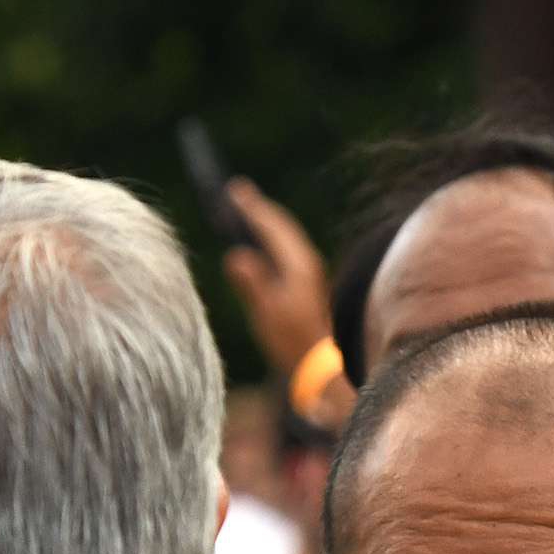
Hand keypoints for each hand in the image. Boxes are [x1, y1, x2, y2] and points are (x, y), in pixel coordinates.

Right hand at [219, 176, 330, 379]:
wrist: (318, 364)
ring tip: (245, 210)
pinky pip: (285, 248)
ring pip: (285, 236)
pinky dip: (271, 238)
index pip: (272, 226)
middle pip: (281, 226)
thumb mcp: (266, 312)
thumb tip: (236, 256)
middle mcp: (306, 262)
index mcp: (298, 264)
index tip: (234, 189)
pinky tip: (260, 243)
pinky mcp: (306, 282)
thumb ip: (251, 282)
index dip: (252, 207)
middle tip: (237, 192)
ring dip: (265, 222)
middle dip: (259, 208)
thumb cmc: (291, 340)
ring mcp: (308, 271)